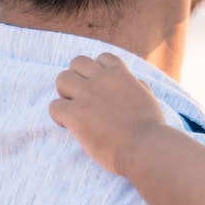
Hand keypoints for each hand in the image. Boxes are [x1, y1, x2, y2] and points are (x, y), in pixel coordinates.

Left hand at [49, 53, 166, 175]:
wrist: (144, 146)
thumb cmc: (150, 127)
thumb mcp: (148, 98)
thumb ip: (138, 86)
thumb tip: (136, 82)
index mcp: (120, 74)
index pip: (102, 58)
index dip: (98, 72)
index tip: (100, 88)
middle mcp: (102, 79)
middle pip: (77, 63)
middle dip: (77, 78)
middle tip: (82, 98)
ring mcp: (87, 95)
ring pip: (62, 79)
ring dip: (64, 93)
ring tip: (73, 110)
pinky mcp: (75, 114)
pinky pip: (54, 106)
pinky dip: (59, 116)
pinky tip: (69, 126)